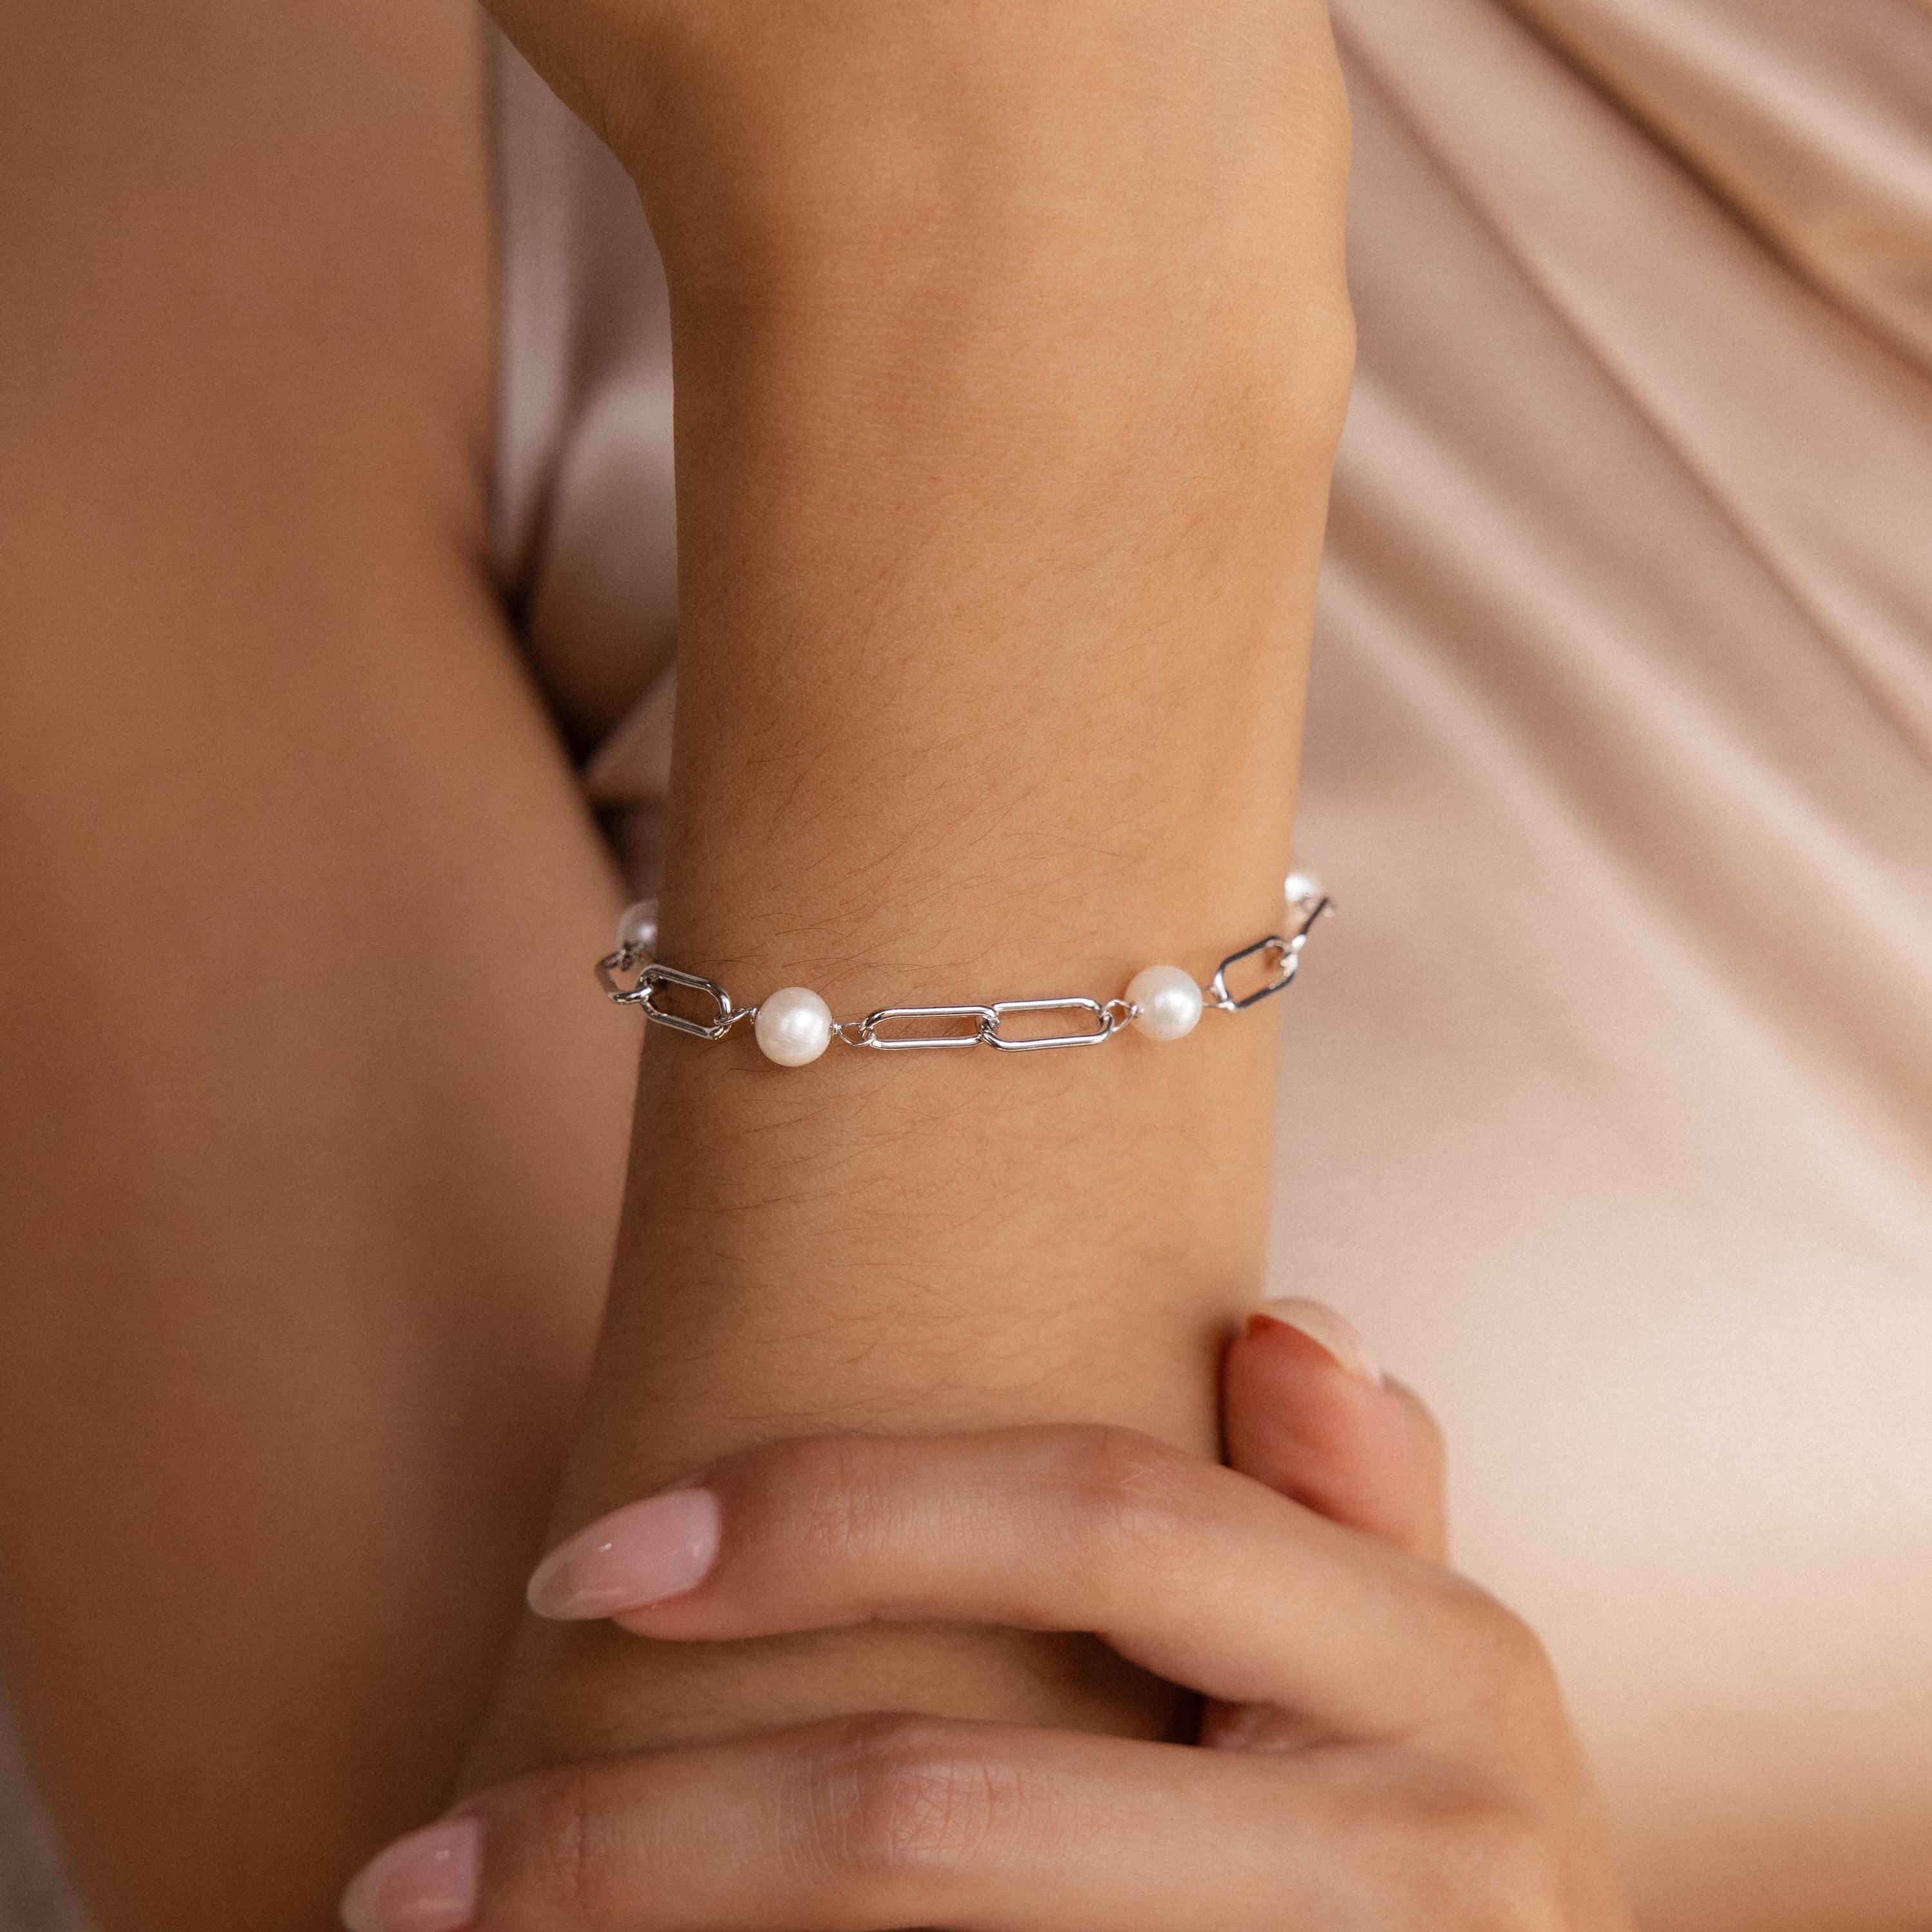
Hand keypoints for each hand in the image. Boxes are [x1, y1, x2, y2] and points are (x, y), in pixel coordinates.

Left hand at [343, 1301, 1633, 1928]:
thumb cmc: (1455, 1874)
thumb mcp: (1444, 1672)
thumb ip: (1365, 1504)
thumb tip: (1281, 1317)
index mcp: (1443, 1663)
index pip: (1091, 1519)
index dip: (827, 1516)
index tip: (585, 1558)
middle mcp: (1425, 1843)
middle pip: (936, 1807)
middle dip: (641, 1839)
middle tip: (424, 1867)